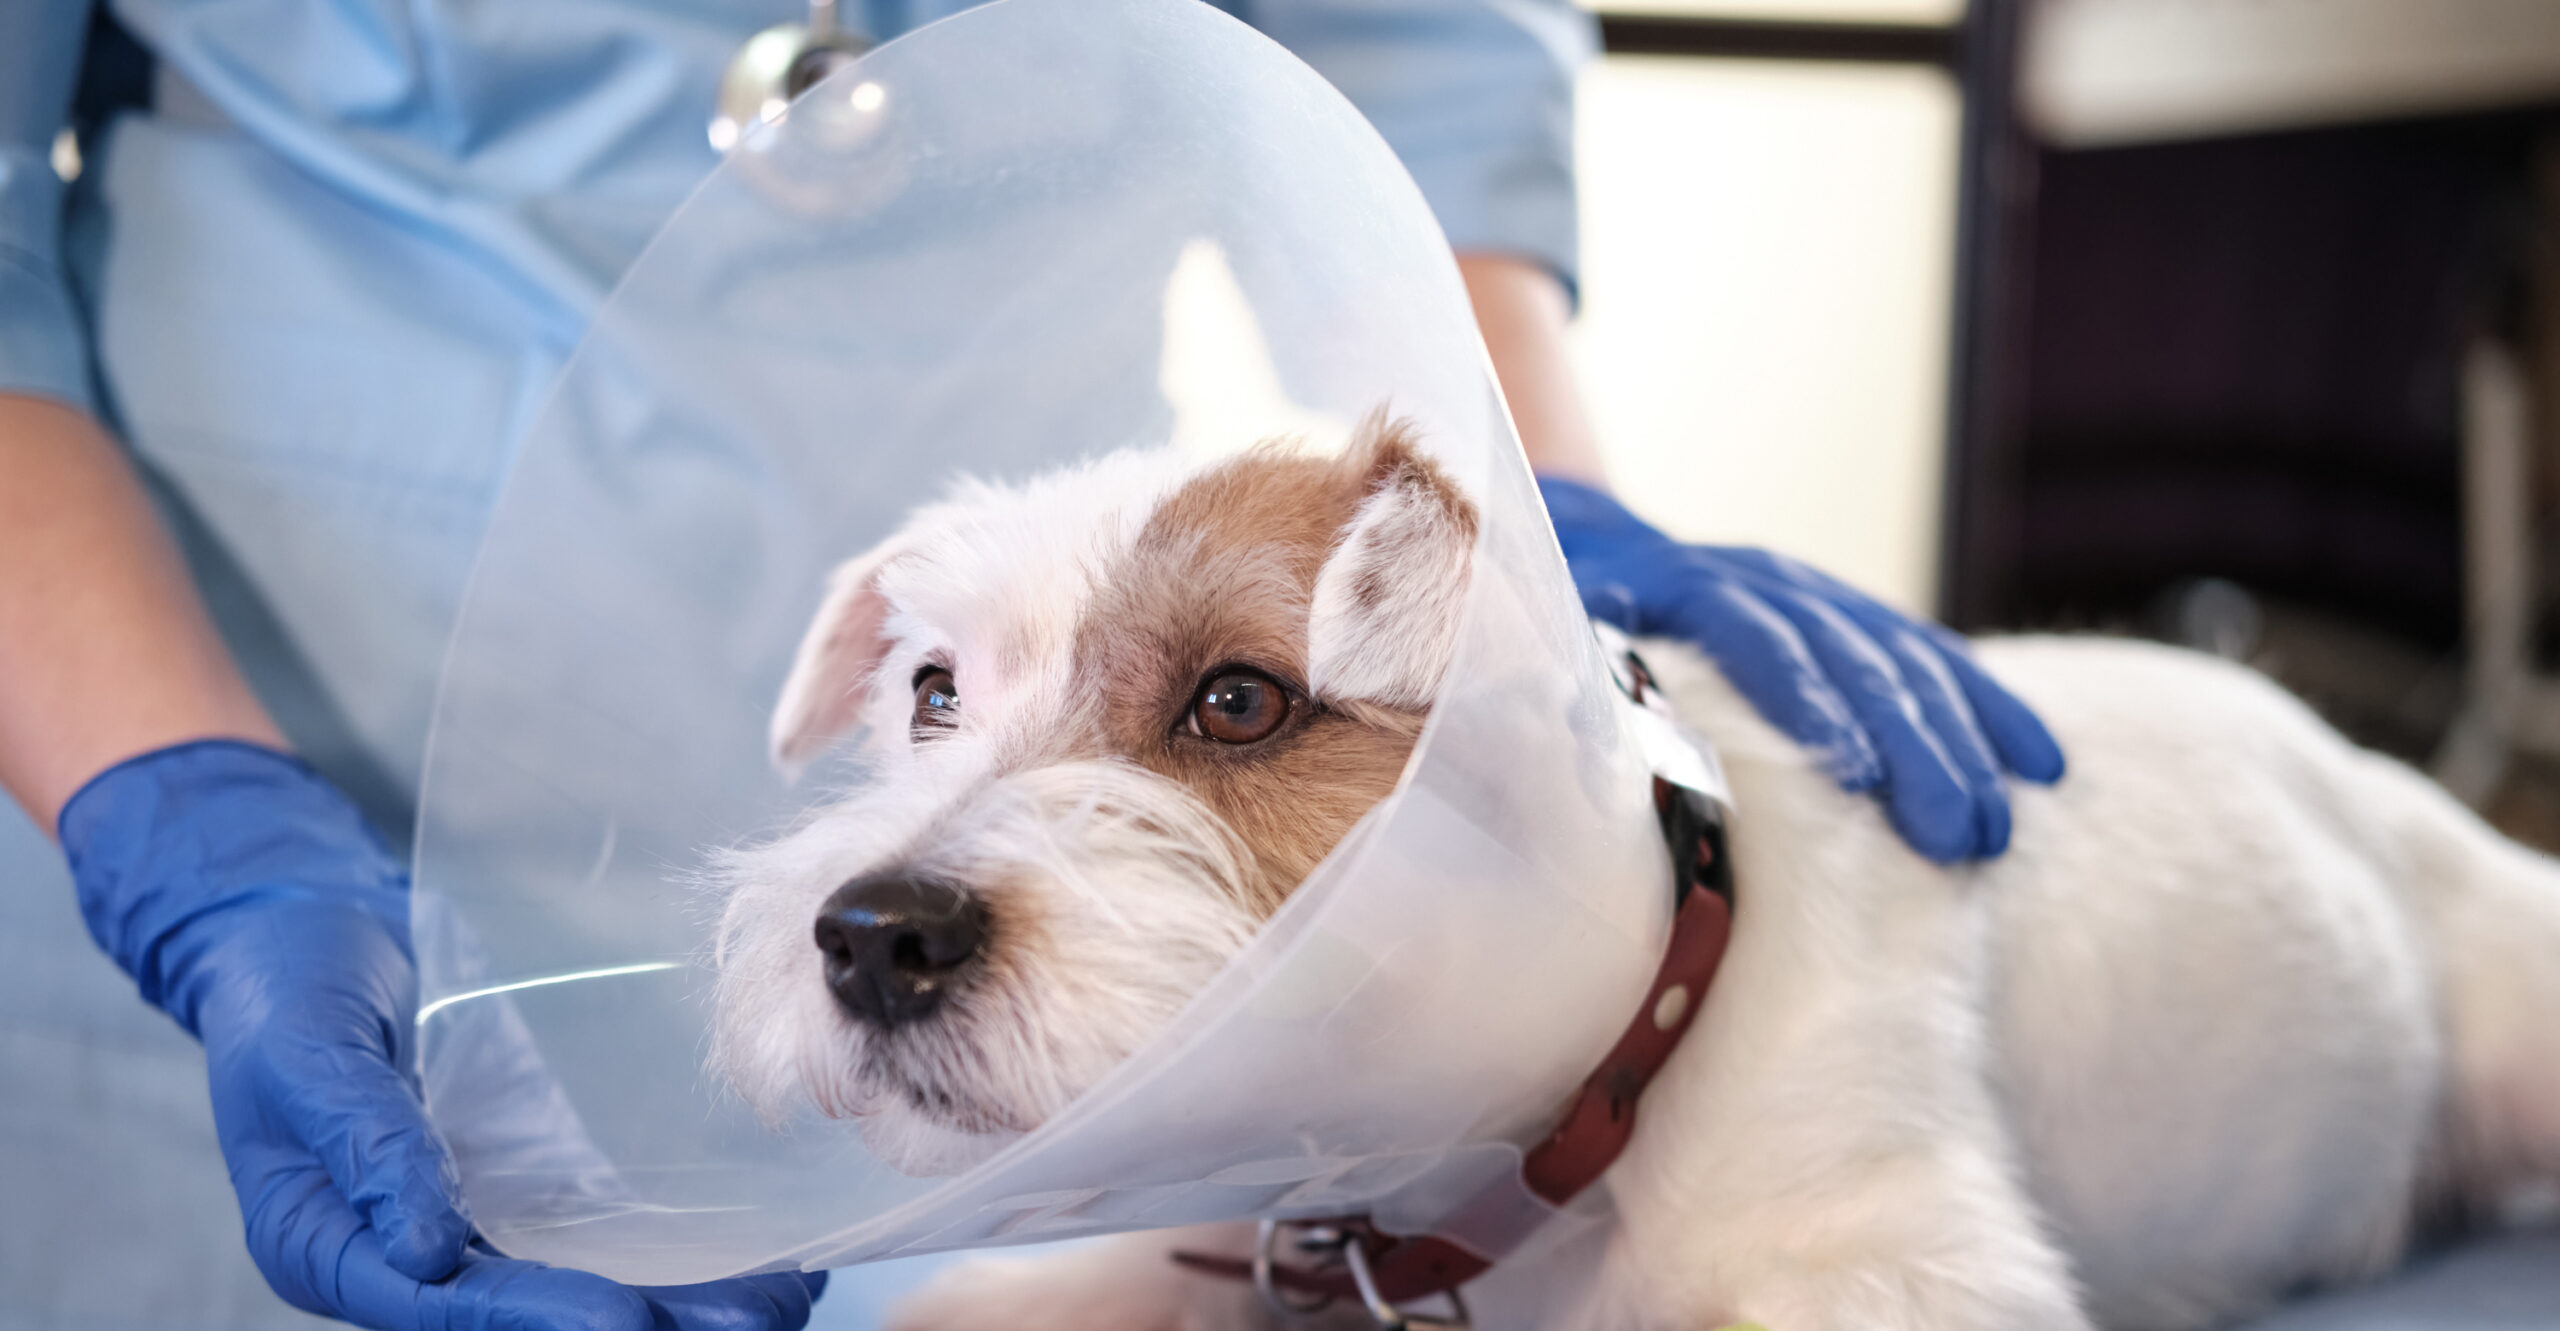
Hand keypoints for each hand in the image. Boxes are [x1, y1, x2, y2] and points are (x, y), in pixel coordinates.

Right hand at [57, 739, 826, 1330]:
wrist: (305, 931)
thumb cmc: (285, 988)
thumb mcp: (304, 1051)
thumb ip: (361, 1138)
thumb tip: (421, 1248)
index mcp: (323, 1247)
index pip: (440, 1306)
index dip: (535, 1320)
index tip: (626, 1322)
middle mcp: (395, 1258)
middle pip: (518, 1316)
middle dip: (630, 1326)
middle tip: (744, 1325)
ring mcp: (458, 1228)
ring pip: (568, 1290)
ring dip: (669, 1307)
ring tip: (777, 1304)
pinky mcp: (509, 1189)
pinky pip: (590, 1238)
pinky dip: (667, 1258)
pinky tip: (754, 1259)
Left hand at [1538, 477, 2063, 861]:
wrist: (1580, 532)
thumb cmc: (1545, 610)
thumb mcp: (1532, 626)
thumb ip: (1547, 668)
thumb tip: (1555, 715)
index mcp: (1682, 584)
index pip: (1758, 641)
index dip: (1810, 707)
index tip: (1860, 779)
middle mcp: (1763, 580)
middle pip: (1854, 659)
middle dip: (1915, 749)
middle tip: (1959, 839)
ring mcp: (1814, 596)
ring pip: (1906, 661)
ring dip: (1962, 742)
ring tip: (1999, 830)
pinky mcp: (1847, 622)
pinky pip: (1931, 661)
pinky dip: (1986, 709)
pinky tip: (2043, 767)